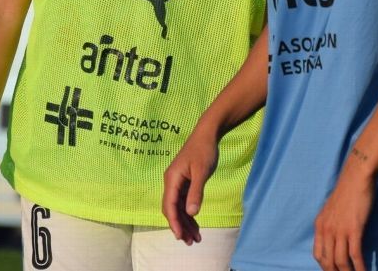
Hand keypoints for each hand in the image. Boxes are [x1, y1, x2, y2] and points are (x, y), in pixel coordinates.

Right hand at [162, 129, 219, 244]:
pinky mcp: (185, 183)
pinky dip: (189, 214)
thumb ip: (196, 192)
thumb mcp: (202, 172)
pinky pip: (184, 202)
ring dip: (186, 222)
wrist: (207, 134)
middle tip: (191, 242)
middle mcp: (171, 182)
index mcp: (172, 179)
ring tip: (196, 238)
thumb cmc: (204, 150)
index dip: (174, 222)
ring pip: (178, 207)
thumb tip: (191, 213)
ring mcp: (178, 183)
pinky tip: (196, 224)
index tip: (180, 237)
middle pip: (172, 209)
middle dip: (180, 226)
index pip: (169, 205)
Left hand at [312, 165, 373, 270]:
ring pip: (341, 261)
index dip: (325, 266)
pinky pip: (355, 254)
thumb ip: (330, 224)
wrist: (356, 178)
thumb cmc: (347, 192)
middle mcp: (327, 230)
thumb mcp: (331, 210)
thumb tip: (334, 238)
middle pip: (328, 261)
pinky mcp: (354, 229)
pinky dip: (360, 267)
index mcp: (319, 225)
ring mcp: (340, 230)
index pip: (318, 254)